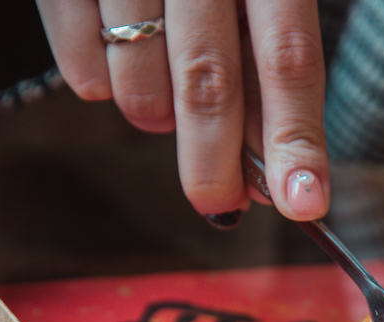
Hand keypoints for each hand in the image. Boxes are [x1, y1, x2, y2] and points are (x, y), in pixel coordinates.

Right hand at [37, 0, 328, 220]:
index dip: (297, 137)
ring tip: (161, 111)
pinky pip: (78, 55)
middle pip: (209, 79)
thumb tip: (278, 162)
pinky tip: (114, 68)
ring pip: (139, 74)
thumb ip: (269, 58)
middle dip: (214, 160)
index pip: (290, 59)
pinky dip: (97, 80)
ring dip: (153, 113)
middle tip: (218, 203)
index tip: (305, 203)